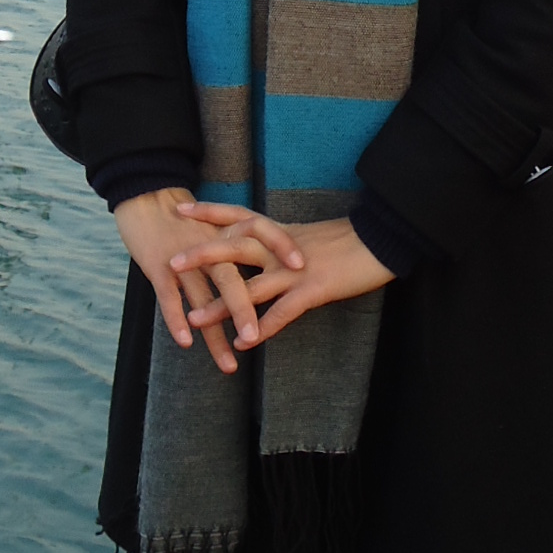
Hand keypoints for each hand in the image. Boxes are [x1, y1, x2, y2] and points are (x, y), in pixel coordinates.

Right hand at [112, 188, 296, 376]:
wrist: (144, 196)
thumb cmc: (181, 215)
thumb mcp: (215, 225)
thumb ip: (236, 246)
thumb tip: (267, 265)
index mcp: (223, 232)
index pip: (259, 234)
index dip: (281, 248)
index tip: (301, 268)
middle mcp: (206, 245)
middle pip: (230, 279)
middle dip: (244, 310)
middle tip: (257, 338)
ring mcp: (182, 257)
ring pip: (202, 298)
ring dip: (214, 333)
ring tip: (229, 364)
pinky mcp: (157, 266)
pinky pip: (168, 297)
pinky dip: (177, 320)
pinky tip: (187, 342)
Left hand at [168, 203, 392, 348]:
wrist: (381, 241)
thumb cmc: (345, 240)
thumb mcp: (306, 236)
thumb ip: (280, 243)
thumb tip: (262, 248)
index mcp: (279, 231)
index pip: (238, 215)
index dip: (209, 212)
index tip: (180, 209)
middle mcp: (281, 247)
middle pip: (235, 246)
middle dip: (203, 255)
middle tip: (171, 262)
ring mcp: (296, 269)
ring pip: (252, 285)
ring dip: (222, 305)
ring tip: (195, 319)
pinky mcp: (314, 290)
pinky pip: (282, 311)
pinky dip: (262, 327)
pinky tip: (245, 343)